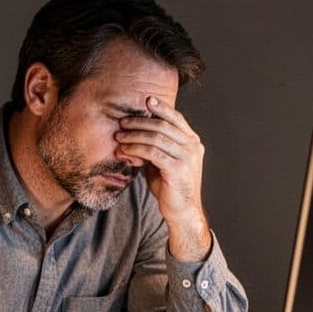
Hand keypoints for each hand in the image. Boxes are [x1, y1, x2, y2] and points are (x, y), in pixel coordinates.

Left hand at [115, 97, 211, 260]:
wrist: (182, 212)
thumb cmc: (170, 187)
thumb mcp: (163, 162)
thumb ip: (155, 147)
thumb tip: (134, 134)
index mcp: (193, 142)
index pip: (177, 119)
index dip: (162, 108)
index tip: (147, 100)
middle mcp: (193, 147)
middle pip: (164, 126)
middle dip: (140, 122)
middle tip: (123, 123)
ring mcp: (187, 158)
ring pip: (156, 138)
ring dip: (134, 136)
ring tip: (119, 137)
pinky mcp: (177, 169)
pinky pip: (152, 153)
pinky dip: (136, 149)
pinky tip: (125, 151)